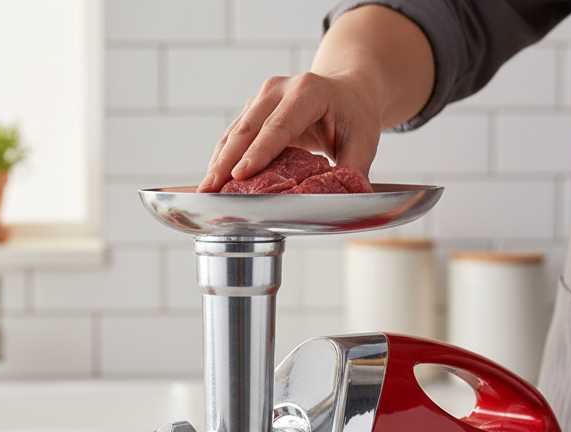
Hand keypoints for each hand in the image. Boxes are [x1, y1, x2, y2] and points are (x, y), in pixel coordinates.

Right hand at [198, 71, 383, 192]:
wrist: (347, 90)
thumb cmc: (355, 116)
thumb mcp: (364, 142)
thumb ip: (353, 172)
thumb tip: (345, 203)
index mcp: (309, 91)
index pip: (279, 125)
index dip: (258, 152)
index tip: (239, 175)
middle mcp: (280, 89)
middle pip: (248, 128)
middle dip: (226, 162)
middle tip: (211, 190)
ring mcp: (262, 97)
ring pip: (234, 132)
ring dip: (218, 162)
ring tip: (205, 190)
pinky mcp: (253, 109)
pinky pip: (233, 135)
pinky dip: (222, 158)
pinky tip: (213, 179)